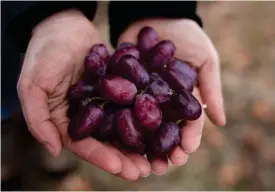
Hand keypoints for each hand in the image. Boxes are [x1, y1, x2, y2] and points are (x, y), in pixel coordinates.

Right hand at [17, 10, 150, 179]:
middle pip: (108, 141)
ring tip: (157, 156)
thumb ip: (39, 119)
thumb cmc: (43, 54)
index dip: (101, 157)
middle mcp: (89, 116)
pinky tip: (162, 125)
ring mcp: (105, 102)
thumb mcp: (32, 85)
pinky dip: (146, 115)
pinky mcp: (119, 88)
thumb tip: (53, 151)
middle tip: (146, 170)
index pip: (84, 145)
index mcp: (67, 120)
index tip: (121, 167)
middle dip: (126, 157)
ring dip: (140, 142)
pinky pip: (133, 103)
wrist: (63, 26)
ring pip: (124, 127)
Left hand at [118, 18, 225, 174]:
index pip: (186, 124)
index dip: (187, 138)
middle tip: (161, 167)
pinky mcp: (122, 88)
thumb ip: (211, 88)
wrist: (157, 18)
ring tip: (140, 163)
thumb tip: (221, 122)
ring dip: (140, 146)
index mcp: (181, 99)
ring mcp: (140, 97)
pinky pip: (120, 107)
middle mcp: (160, 103)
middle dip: (162, 150)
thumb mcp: (205, 60)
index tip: (185, 152)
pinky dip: (118, 122)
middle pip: (162, 131)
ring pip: (140, 126)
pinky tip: (115, 138)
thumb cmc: (186, 37)